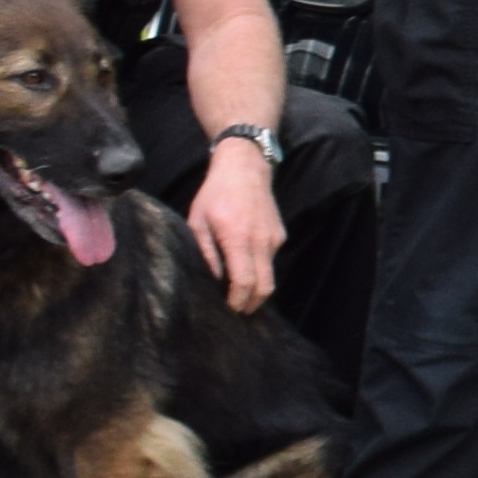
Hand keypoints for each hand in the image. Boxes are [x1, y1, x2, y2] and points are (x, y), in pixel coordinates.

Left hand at [185, 141, 283, 313]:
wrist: (244, 167)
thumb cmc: (215, 194)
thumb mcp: (198, 222)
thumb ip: (205, 253)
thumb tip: (212, 281)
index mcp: (238, 239)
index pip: (245, 283)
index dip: (238, 302)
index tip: (228, 310)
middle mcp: (261, 242)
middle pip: (265, 287)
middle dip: (252, 304)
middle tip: (237, 310)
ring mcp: (274, 238)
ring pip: (269, 275)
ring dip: (255, 287)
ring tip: (237, 290)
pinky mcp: (279, 235)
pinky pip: (270, 260)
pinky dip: (259, 270)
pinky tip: (244, 265)